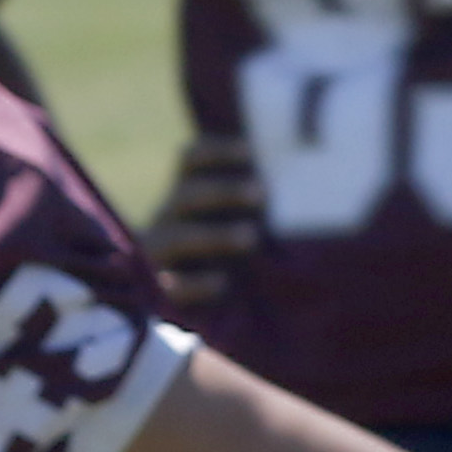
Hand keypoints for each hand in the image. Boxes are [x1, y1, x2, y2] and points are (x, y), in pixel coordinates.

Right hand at [141, 136, 265, 310]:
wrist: (175, 300)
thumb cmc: (219, 253)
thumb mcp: (229, 222)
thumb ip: (251, 203)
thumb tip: (291, 187)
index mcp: (186, 195)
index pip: (192, 161)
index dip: (217, 152)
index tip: (250, 151)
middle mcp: (169, 219)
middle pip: (188, 195)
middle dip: (224, 192)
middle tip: (261, 193)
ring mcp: (159, 255)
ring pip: (178, 238)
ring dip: (215, 235)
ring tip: (251, 237)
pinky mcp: (161, 293)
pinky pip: (174, 286)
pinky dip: (197, 284)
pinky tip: (222, 283)